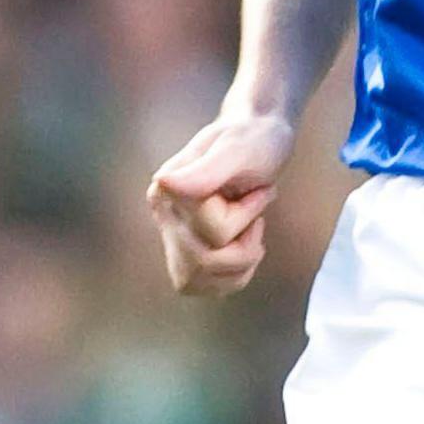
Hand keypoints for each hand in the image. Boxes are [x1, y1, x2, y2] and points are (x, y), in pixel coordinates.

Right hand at [149, 110, 297, 295]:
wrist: (259, 136)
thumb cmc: (255, 138)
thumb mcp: (239, 149)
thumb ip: (205, 171)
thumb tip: (164, 182)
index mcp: (167, 193)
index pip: (214, 233)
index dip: (246, 215)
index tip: (256, 187)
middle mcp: (164, 217)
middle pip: (206, 263)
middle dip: (245, 243)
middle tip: (257, 210)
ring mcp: (173, 236)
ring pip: (202, 280)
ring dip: (239, 260)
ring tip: (250, 227)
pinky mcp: (187, 252)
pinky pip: (205, 287)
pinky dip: (233, 275)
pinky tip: (243, 244)